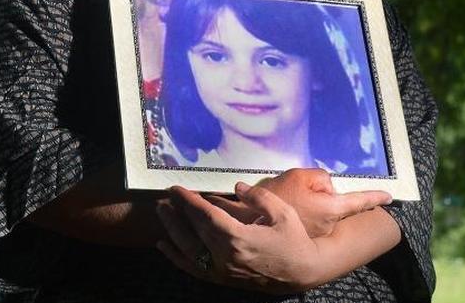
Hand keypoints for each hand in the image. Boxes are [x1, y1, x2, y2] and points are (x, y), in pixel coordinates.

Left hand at [156, 184, 321, 292]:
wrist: (302, 271)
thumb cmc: (294, 240)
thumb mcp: (282, 212)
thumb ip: (258, 197)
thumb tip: (236, 186)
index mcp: (238, 238)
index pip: (205, 216)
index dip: (189, 201)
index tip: (177, 189)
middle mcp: (225, 256)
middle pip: (192, 231)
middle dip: (176, 212)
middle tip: (165, 197)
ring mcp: (221, 270)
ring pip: (187, 250)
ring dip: (172, 230)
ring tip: (162, 213)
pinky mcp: (222, 278)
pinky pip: (192, 268)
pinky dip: (175, 257)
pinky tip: (165, 245)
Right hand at [208, 168, 392, 237]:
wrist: (251, 219)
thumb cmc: (277, 197)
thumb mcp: (300, 175)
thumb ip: (321, 178)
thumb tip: (327, 186)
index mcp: (331, 208)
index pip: (359, 201)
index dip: (375, 197)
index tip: (389, 196)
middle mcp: (327, 225)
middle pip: (334, 203)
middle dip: (322, 195)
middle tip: (298, 190)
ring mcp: (316, 234)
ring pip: (320, 210)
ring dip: (309, 203)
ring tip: (287, 197)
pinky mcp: (303, 236)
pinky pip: (308, 218)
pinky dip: (299, 211)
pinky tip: (284, 205)